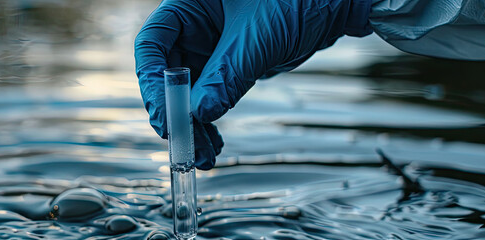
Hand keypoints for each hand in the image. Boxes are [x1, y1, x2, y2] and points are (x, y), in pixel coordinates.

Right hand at [135, 0, 371, 169]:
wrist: (331, 7)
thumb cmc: (297, 1)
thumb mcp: (257, 40)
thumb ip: (226, 76)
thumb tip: (199, 114)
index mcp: (188, 6)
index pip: (152, 44)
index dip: (153, 83)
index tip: (165, 117)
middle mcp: (193, 27)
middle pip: (166, 75)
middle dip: (175, 114)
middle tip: (184, 146)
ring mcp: (209, 48)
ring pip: (188, 94)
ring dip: (193, 127)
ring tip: (202, 157)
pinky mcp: (226, 67)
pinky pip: (209, 99)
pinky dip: (209, 123)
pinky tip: (214, 144)